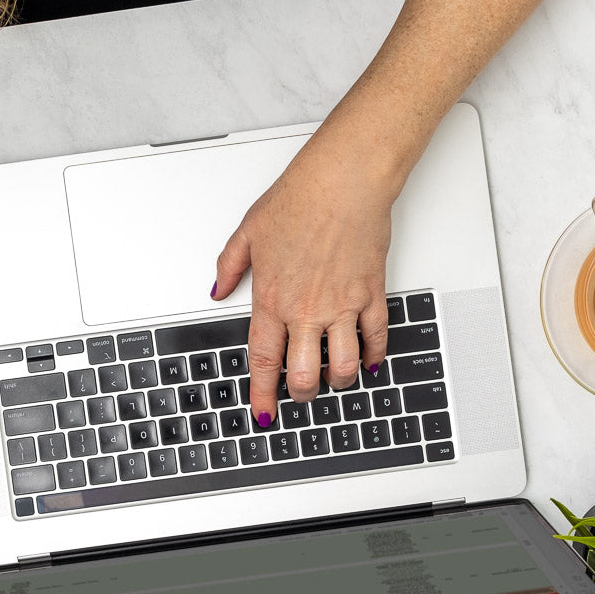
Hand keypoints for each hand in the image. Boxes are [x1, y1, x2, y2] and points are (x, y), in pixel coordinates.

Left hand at [212, 133, 394, 425]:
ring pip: (344, 366)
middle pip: (305, 375)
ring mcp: (343, 305)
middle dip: (301, 394)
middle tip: (299, 393)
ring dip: (337, 380)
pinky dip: (373, 355)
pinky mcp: (372, 293)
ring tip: (332, 378)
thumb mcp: (248, 232)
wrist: (344, 181)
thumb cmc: (300, 199)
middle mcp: (307, 309)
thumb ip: (230, 266)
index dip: (262, 394)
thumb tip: (218, 288)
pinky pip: (376, 337)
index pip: (264, 361)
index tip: (262, 412)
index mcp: (273, 298)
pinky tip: (368, 359)